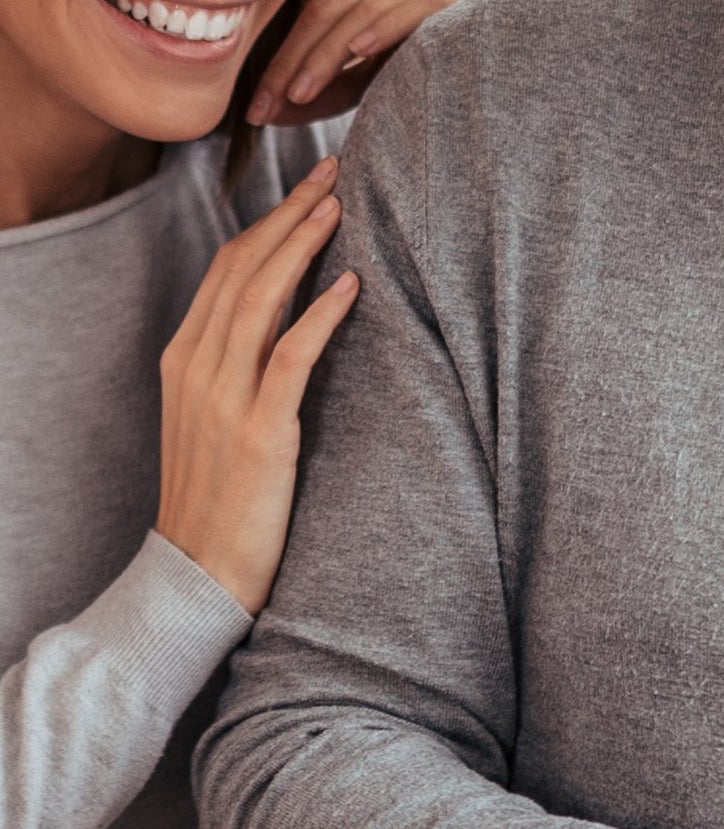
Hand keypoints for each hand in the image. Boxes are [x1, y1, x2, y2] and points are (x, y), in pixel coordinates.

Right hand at [155, 158, 357, 614]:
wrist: (199, 572)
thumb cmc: (222, 504)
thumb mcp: (219, 425)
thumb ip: (240, 376)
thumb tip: (281, 340)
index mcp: (185, 358)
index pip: (226, 270)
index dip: (268, 223)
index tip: (308, 190)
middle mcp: (198, 366)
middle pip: (243, 268)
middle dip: (289, 215)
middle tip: (334, 173)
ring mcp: (224, 397)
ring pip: (262, 299)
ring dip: (304, 247)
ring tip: (340, 206)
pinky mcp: (261, 433)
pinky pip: (290, 358)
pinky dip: (319, 316)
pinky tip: (350, 285)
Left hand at [248, 0, 455, 123]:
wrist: (495, 45)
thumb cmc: (430, 60)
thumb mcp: (370, 76)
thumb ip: (329, 88)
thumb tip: (277, 114)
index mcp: (356, 0)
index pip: (306, 24)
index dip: (276, 65)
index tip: (253, 110)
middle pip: (321, 16)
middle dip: (288, 64)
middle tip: (262, 108)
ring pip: (355, 15)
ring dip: (325, 54)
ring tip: (298, 93)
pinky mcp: (440, 0)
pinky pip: (407, 11)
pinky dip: (383, 28)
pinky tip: (359, 50)